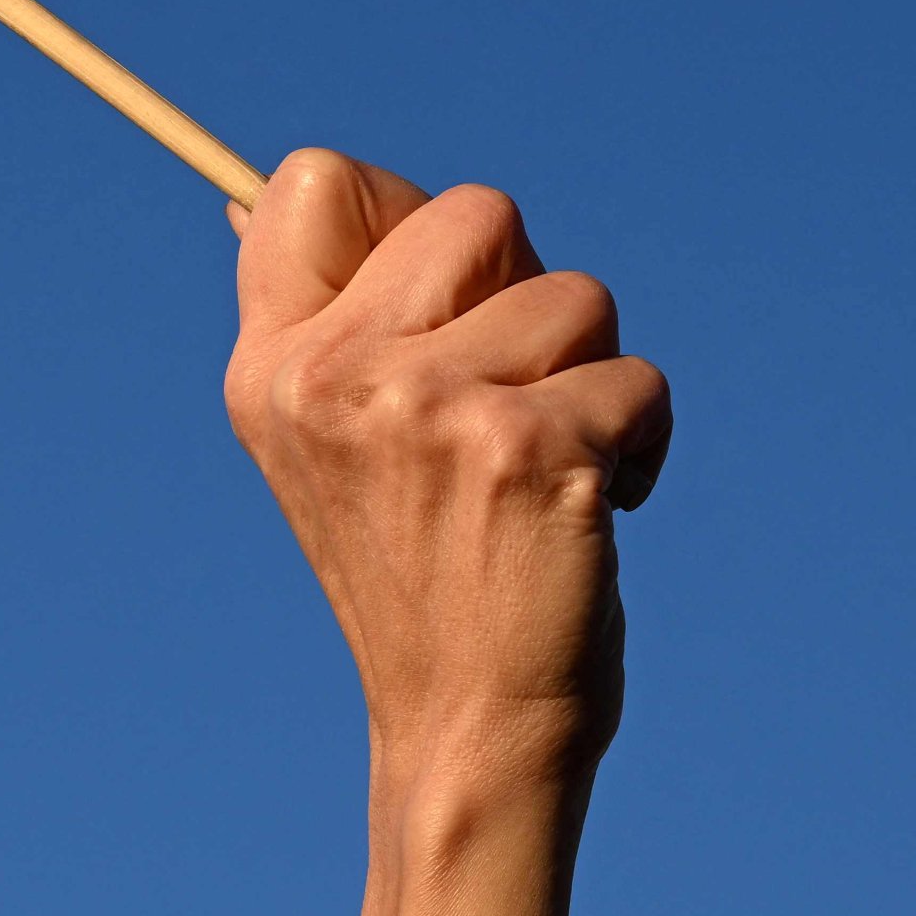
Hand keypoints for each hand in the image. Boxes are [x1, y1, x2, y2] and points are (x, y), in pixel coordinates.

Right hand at [224, 150, 671, 915]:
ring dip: (596, 377)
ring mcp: (420, 408)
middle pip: (473, 211)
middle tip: (512, 396)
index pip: (314, 181)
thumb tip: (317, 192)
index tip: (444, 298)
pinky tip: (596, 514)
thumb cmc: (432, 580)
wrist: (471, 734)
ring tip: (551, 470)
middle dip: (527, 291)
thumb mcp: (344, 445)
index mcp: (270, 370)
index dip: (402, 211)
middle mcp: (328, 378)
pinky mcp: (521, 446)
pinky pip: (637, 379)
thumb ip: (348, 328)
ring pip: (575, 294)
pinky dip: (646, 444)